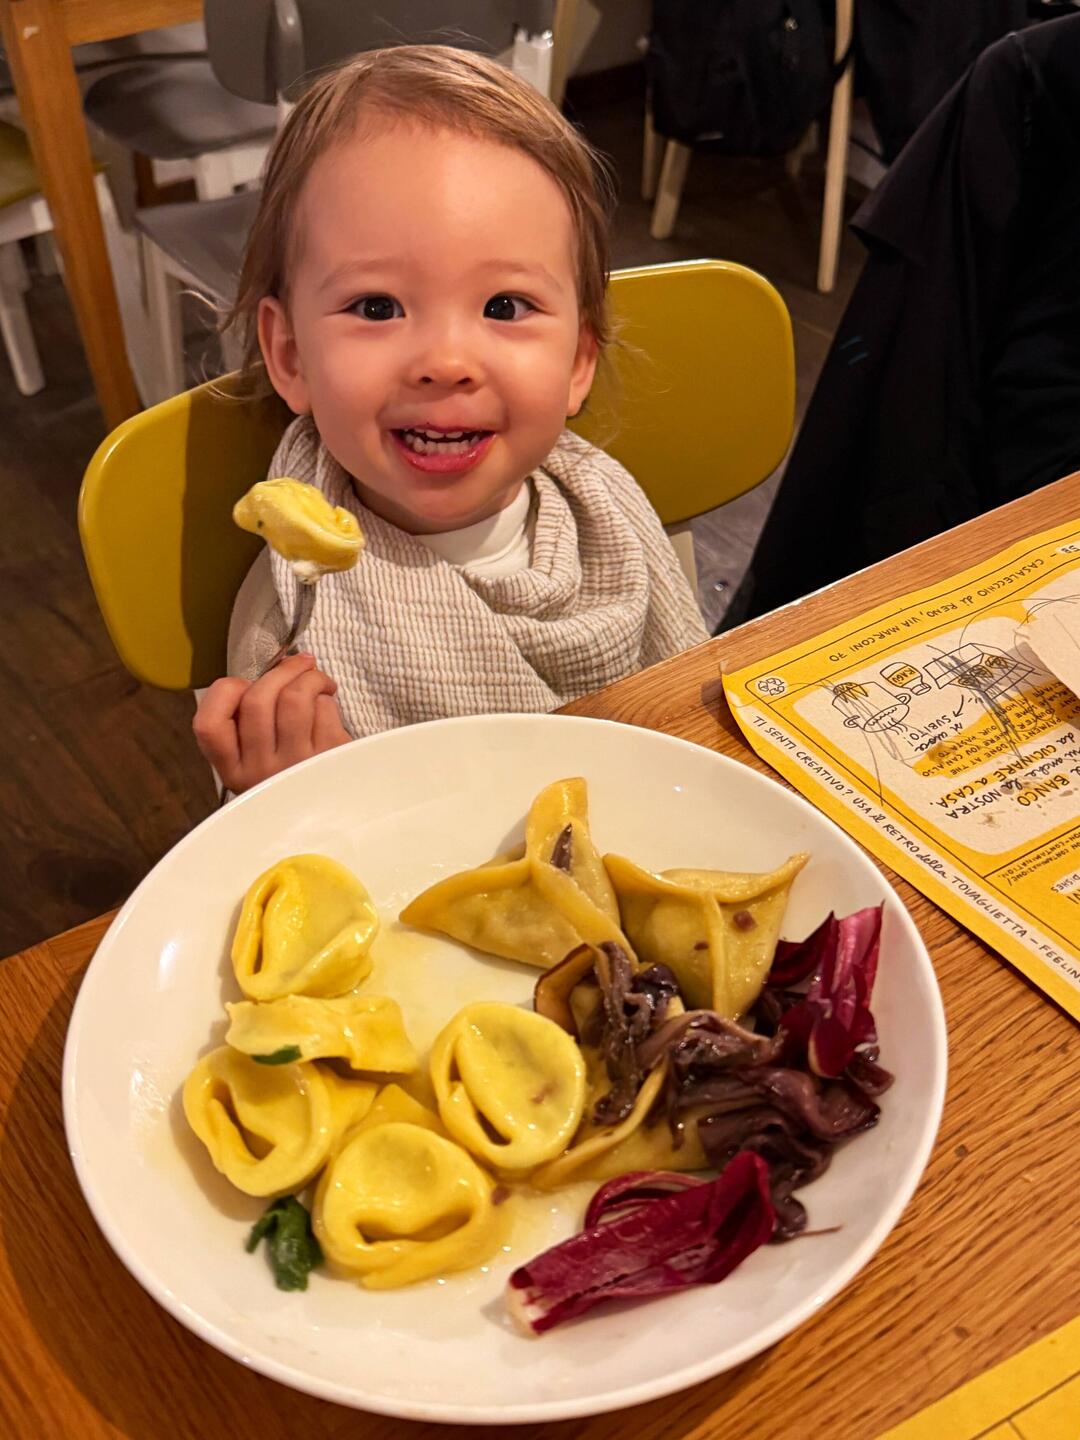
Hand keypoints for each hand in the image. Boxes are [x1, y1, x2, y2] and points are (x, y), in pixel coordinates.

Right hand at [193, 652, 350, 793]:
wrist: (331, 813)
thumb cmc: (289, 772)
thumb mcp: (256, 757)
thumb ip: (250, 720)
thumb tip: (278, 665)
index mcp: (232, 769)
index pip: (209, 724)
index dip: (224, 691)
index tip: (244, 684)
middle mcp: (260, 772)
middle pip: (257, 701)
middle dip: (281, 670)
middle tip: (299, 663)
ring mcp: (296, 766)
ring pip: (295, 699)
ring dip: (310, 678)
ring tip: (318, 681)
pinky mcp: (330, 760)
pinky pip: (326, 710)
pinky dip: (328, 698)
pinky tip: (328, 705)